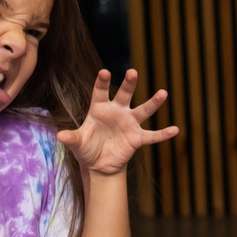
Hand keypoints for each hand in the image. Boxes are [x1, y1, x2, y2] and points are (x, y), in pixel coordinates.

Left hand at [56, 69, 177, 175]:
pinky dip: (163, 134)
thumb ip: (71, 138)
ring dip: (153, 102)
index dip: (102, 82)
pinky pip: (152, 135)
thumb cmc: (86, 148)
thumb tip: (60, 136)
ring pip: (143, 110)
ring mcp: (129, 124)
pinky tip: (175, 129)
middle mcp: (117, 112)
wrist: (98, 164)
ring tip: (163, 93)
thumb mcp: (77, 143)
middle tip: (132, 71)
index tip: (104, 72)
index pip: (100, 92)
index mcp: (99, 109)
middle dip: (128, 83)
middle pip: (124, 94)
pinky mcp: (137, 138)